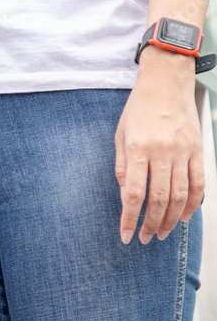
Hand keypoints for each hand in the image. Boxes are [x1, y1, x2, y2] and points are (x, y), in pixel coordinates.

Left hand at [115, 50, 204, 243]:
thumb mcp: (120, 135)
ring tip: (162, 232)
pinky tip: (184, 216)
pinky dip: (193, 204)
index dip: (130, 218)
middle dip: (151, 223)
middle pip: (159, 199)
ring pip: (181, 196)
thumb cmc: (139, 108)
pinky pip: (199, 183)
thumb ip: (122, 166)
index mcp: (138, 148)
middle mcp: (163, 152)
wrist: (166, 83)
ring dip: (171, 219)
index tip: (125, 235)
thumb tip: (126, 196)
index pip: (134, 193)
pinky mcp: (199, 150)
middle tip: (145, 238)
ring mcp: (184, 152)